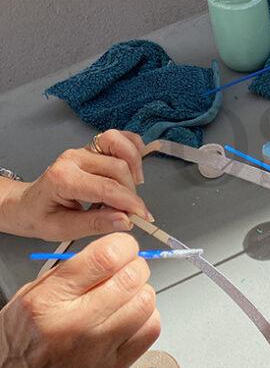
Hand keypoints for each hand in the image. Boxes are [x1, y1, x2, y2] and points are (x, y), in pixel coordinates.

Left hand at [0, 130, 152, 240]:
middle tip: (129, 211)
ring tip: (133, 187)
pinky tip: (133, 168)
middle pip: (119, 168)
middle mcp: (74, 158)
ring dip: (135, 166)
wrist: (28, 204)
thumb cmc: (42, 216)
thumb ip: (95, 224)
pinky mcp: (93, 147)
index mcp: (62, 178)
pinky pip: (121, 137)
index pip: (106, 187)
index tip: (143, 216)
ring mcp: (84, 149)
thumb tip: (125, 220)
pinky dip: (133, 149)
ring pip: (122, 145)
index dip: (130, 202)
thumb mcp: (63, 229)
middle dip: (131, 192)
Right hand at [0, 233, 159, 367]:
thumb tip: (113, 251)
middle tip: (128, 268)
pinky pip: (150, 329)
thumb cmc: (24, 337)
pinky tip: (129, 317)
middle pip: (132, 278)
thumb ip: (71, 270)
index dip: (123, 245)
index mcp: (49, 300)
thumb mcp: (33, 294)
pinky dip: (146, 317)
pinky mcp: (113, 366)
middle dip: (135, 266)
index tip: (124, 247)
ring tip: (127, 295)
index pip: (106, 258)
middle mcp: (75, 324)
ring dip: (141, 292)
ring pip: (146, 302)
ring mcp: (97, 348)